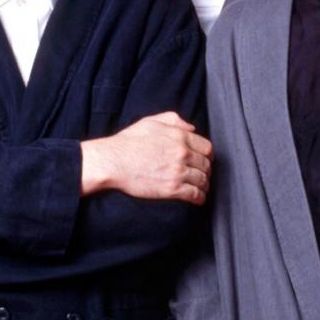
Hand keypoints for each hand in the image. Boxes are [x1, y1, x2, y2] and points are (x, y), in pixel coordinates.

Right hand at [80, 111, 212, 203]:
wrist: (113, 161)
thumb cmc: (128, 142)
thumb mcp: (150, 122)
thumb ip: (173, 120)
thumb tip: (192, 128)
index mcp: (179, 136)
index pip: (206, 147)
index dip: (206, 155)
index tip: (203, 160)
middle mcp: (182, 153)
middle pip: (206, 165)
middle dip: (205, 170)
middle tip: (201, 175)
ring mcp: (178, 171)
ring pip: (203, 180)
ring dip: (204, 185)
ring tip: (201, 188)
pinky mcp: (172, 189)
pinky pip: (195, 194)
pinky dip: (199, 198)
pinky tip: (198, 199)